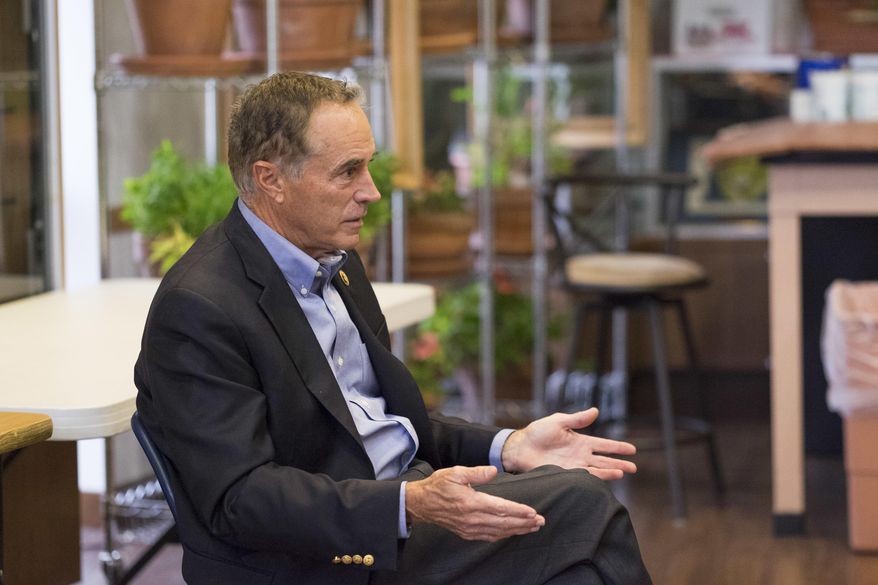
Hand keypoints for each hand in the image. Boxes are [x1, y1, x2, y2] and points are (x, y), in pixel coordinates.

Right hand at [405, 465, 544, 541]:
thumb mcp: (455, 472)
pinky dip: (504, 535)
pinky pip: (489, 536)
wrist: (421, 503)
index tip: (533, 512)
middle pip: (503, 523)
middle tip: (541, 521)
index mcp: (470, 502)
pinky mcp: (467, 533)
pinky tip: (513, 532)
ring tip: (533, 527)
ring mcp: (469, 528)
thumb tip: (493, 471)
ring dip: (517, 530)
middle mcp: (472, 518)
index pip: (500, 508)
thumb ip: (476, 472)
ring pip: (499, 532)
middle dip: (524, 523)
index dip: (518, 511)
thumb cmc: (438, 485)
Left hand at [501, 408, 636, 479]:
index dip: (617, 447)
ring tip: (622, 473)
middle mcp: (580, 455)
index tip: (632, 449)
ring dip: (609, 472)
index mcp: (580, 441)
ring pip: (596, 470)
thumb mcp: (559, 421)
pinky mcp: (565, 474)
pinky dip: (594, 478)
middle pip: (604, 460)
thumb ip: (577, 419)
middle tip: (634, 468)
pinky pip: (583, 477)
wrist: (521, 447)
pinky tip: (604, 479)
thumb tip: (596, 411)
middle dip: (619, 463)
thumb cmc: (538, 432)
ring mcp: (574, 466)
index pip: (604, 445)